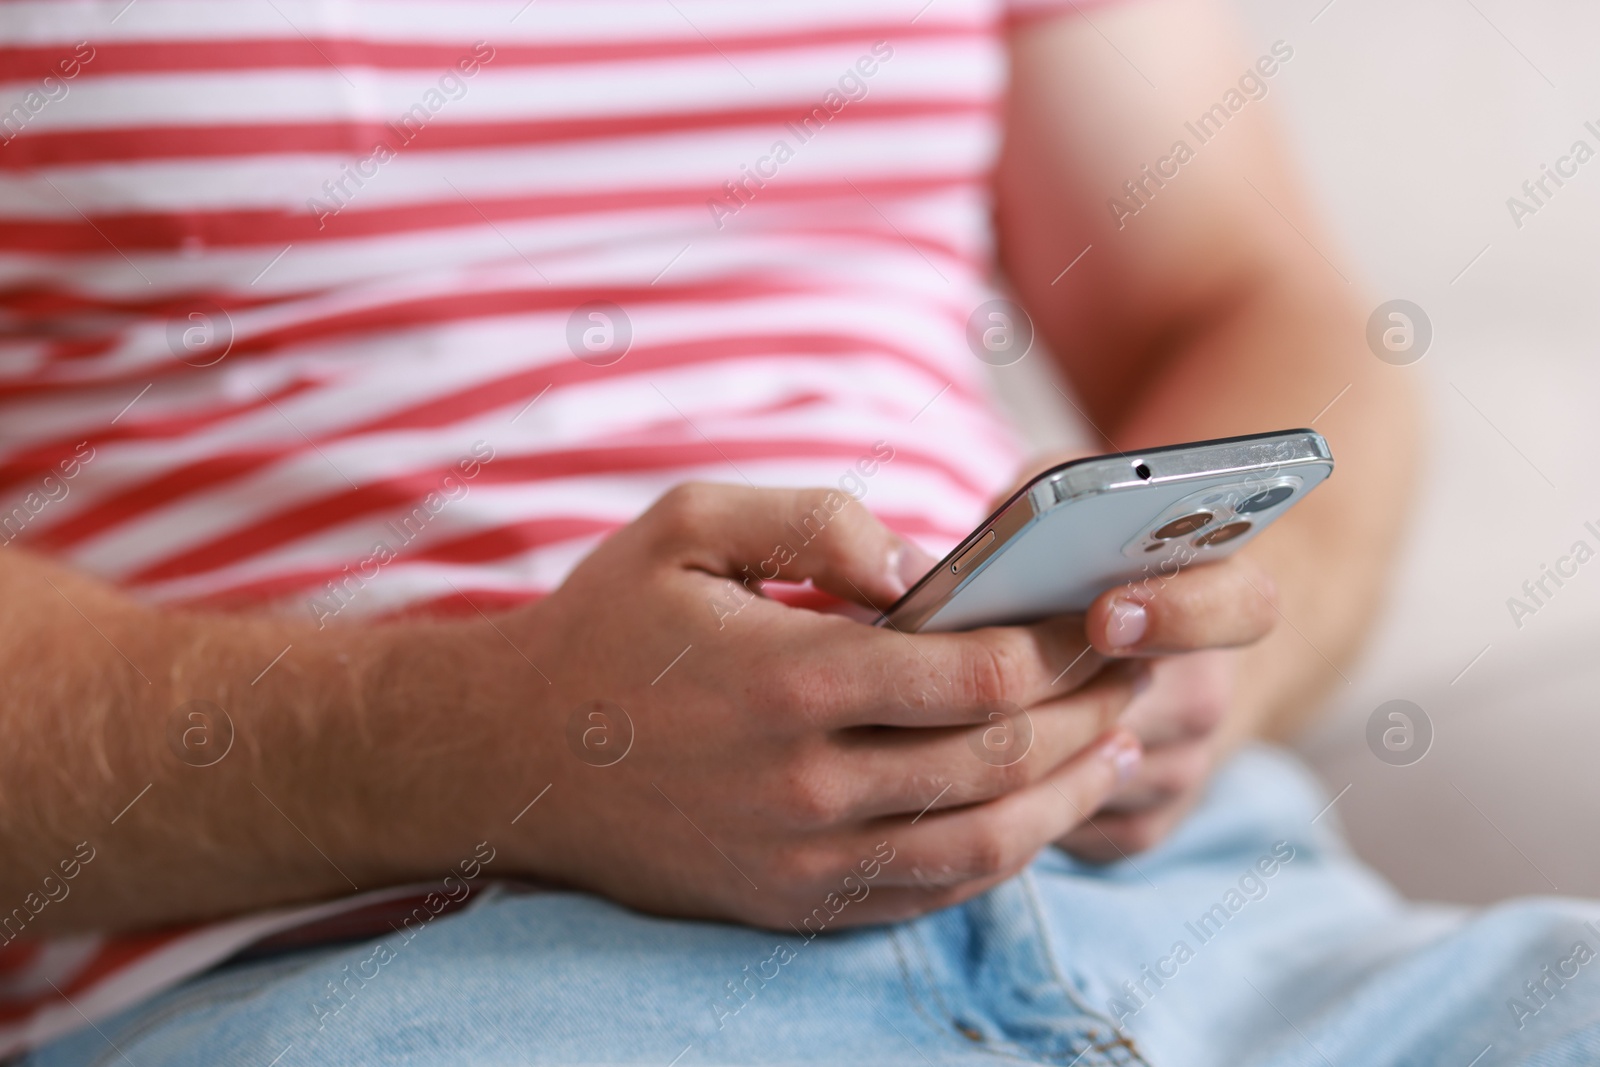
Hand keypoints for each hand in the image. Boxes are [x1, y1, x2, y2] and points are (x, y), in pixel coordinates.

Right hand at [502, 483, 1144, 928]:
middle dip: (1089, 715)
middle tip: (1137, 674)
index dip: (1060, 649)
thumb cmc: (607, 626)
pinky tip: (1034, 814)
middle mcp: (804, 780)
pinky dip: (999, 857)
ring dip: (1066, 796)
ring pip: (981, 845)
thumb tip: (925, 564)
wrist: (513, 755)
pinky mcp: (790, 902)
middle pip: (1000, 761)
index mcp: (789, 676)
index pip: (977, 677)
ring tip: (1114, 746)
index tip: (1099, 615)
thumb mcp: (689, 523)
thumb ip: (817, 519)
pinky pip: (926, 894)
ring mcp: (800, 856)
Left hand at [988, 452, 1279, 860]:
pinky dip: (1008, 787)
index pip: (1242, 605)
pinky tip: (958, 754)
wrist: (1148, 644)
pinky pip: (1066, 821)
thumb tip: (962, 561)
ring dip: (1013, 739)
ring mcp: (1180, 769)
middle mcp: (1211, 693)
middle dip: (1048, 688)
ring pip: (1085, 769)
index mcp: (1225, 599)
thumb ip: (1044, 503)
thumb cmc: (1093, 557)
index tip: (1108, 615)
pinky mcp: (1139, 829)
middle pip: (1139, 704)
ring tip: (936, 705)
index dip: (1180, 612)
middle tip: (969, 668)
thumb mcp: (1077, 500)